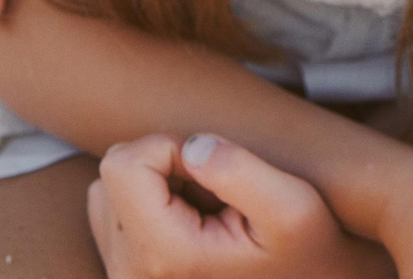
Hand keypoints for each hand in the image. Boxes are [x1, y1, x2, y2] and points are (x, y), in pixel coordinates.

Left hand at [88, 134, 374, 277]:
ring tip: (205, 209)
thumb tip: (191, 147)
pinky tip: (190, 222)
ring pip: (108, 192)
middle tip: (215, 192)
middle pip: (112, 175)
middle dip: (164, 166)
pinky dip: (148, 205)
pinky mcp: (125, 276)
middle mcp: (130, 274)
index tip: (212, 167)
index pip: (124, 165)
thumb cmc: (305, 253)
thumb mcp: (294, 208)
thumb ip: (239, 170)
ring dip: (155, 185)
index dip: (170, 147)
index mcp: (165, 256)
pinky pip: (112, 213)